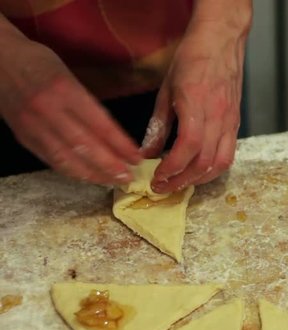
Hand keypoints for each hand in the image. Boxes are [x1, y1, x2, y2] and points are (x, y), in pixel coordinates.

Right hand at [0, 37, 141, 183]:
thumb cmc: (38, 62)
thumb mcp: (69, 74)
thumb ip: (89, 104)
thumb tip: (114, 136)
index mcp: (64, 90)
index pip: (99, 124)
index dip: (120, 145)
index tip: (137, 158)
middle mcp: (47, 110)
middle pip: (84, 146)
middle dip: (109, 166)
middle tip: (129, 177)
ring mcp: (32, 126)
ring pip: (66, 158)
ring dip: (92, 174)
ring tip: (112, 181)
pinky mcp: (23, 137)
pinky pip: (50, 159)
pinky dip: (72, 171)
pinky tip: (88, 176)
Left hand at [141, 1, 251, 192]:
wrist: (221, 42)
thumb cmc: (192, 59)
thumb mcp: (165, 90)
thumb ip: (158, 126)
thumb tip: (148, 154)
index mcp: (197, 104)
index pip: (188, 147)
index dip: (172, 168)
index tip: (156, 177)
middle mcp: (218, 116)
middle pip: (205, 162)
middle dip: (182, 181)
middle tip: (163, 187)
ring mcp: (231, 122)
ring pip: (221, 163)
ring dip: (199, 180)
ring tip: (180, 183)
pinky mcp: (236, 124)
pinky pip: (229, 154)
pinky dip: (213, 169)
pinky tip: (198, 171)